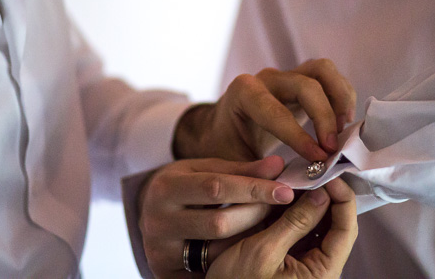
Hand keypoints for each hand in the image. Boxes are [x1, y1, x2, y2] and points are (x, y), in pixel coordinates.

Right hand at [139, 156, 295, 278]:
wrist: (148, 214)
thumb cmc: (186, 186)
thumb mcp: (206, 170)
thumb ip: (242, 171)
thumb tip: (278, 165)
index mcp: (167, 187)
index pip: (217, 187)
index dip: (255, 189)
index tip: (286, 191)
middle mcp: (158, 220)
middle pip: (220, 223)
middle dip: (256, 214)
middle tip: (280, 207)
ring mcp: (160, 250)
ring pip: (217, 250)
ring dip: (250, 238)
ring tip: (267, 225)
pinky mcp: (166, 271)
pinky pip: (210, 268)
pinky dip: (233, 257)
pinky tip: (247, 247)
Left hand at [173, 58, 355, 161]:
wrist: (221, 129)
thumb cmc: (226, 147)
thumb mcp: (231, 166)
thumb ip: (256, 176)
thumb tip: (287, 188)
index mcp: (243, 94)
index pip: (276, 112)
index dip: (300, 137)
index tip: (319, 158)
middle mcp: (266, 79)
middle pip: (306, 85)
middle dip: (324, 117)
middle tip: (333, 148)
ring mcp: (286, 76)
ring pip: (322, 70)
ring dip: (340, 98)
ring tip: (344, 130)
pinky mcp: (301, 79)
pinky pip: (329, 76)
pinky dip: (342, 95)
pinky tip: (343, 123)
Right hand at [207, 178, 357, 278]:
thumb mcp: (264, 251)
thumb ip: (295, 221)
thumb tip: (321, 194)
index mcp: (323, 273)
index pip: (346, 228)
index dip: (341, 197)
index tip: (327, 174)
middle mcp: (319, 270)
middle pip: (334, 224)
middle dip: (322, 195)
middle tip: (307, 172)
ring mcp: (305, 265)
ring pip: (316, 225)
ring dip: (305, 202)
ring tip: (292, 179)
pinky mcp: (289, 261)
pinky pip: (298, 231)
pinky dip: (290, 212)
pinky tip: (279, 196)